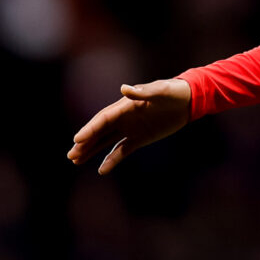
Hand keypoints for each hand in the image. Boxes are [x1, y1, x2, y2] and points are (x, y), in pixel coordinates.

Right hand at [69, 79, 191, 173]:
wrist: (188, 100)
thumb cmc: (173, 92)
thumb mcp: (160, 90)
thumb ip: (143, 92)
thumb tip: (124, 89)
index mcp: (125, 106)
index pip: (103, 119)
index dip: (90, 129)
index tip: (77, 139)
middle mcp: (123, 118)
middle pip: (99, 131)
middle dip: (85, 143)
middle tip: (71, 155)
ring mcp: (130, 128)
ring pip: (105, 141)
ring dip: (91, 150)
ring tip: (75, 161)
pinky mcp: (139, 138)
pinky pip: (122, 151)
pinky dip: (112, 160)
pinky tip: (102, 170)